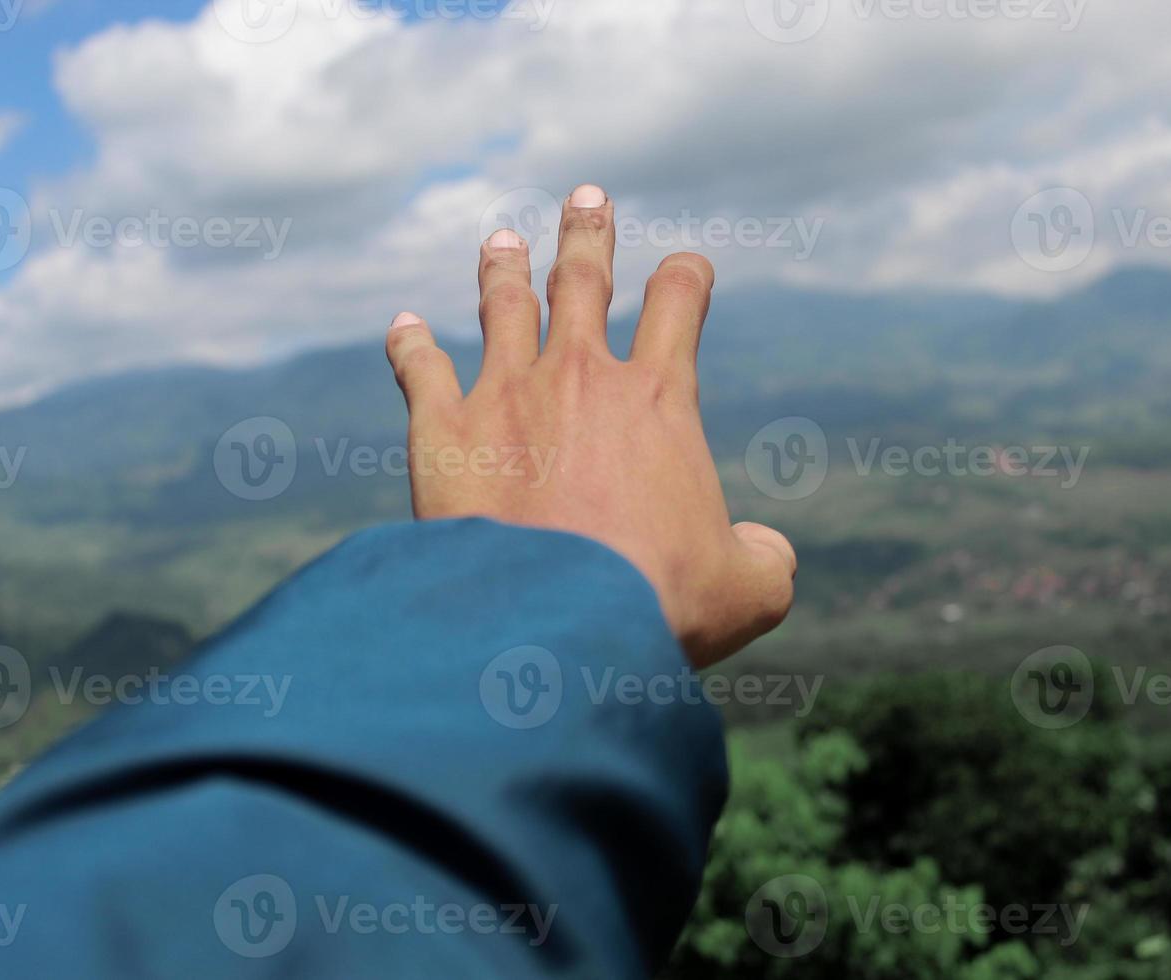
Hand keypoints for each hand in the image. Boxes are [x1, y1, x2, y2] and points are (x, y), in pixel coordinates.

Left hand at [385, 183, 794, 667]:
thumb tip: (766, 552)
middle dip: (589, 234)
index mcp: (657, 398)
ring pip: (503, 306)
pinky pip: (420, 369)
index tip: (687, 269)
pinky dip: (410, 344)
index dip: (687, 277)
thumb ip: (767, 558)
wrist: (554, 623)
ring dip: (504, 269)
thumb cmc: (659, 604)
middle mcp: (579, 376)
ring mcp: (504, 395)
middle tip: (587, 198)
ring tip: (501, 241)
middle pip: (584, 279)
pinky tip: (404, 326)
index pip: (678, 303)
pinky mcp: (440, 433)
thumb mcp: (749, 589)